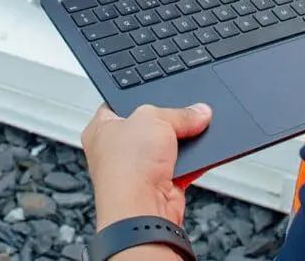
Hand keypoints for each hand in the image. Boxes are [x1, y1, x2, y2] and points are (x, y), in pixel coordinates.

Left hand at [81, 102, 212, 229]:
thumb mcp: (154, 118)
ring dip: (183, 144)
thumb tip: (197, 111)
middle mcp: (116, 151)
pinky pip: (181, 169)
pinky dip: (194, 163)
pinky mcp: (158, 187)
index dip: (142, 97)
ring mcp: (137, 171)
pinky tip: (203, 153)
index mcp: (101, 129)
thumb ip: (179, 113)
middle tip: (184, 113)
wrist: (141, 212)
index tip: (162, 92)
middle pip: (149, 127)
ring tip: (196, 131)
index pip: (120, 104)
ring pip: (167, 149)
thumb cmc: (127, 168)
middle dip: (169, 122)